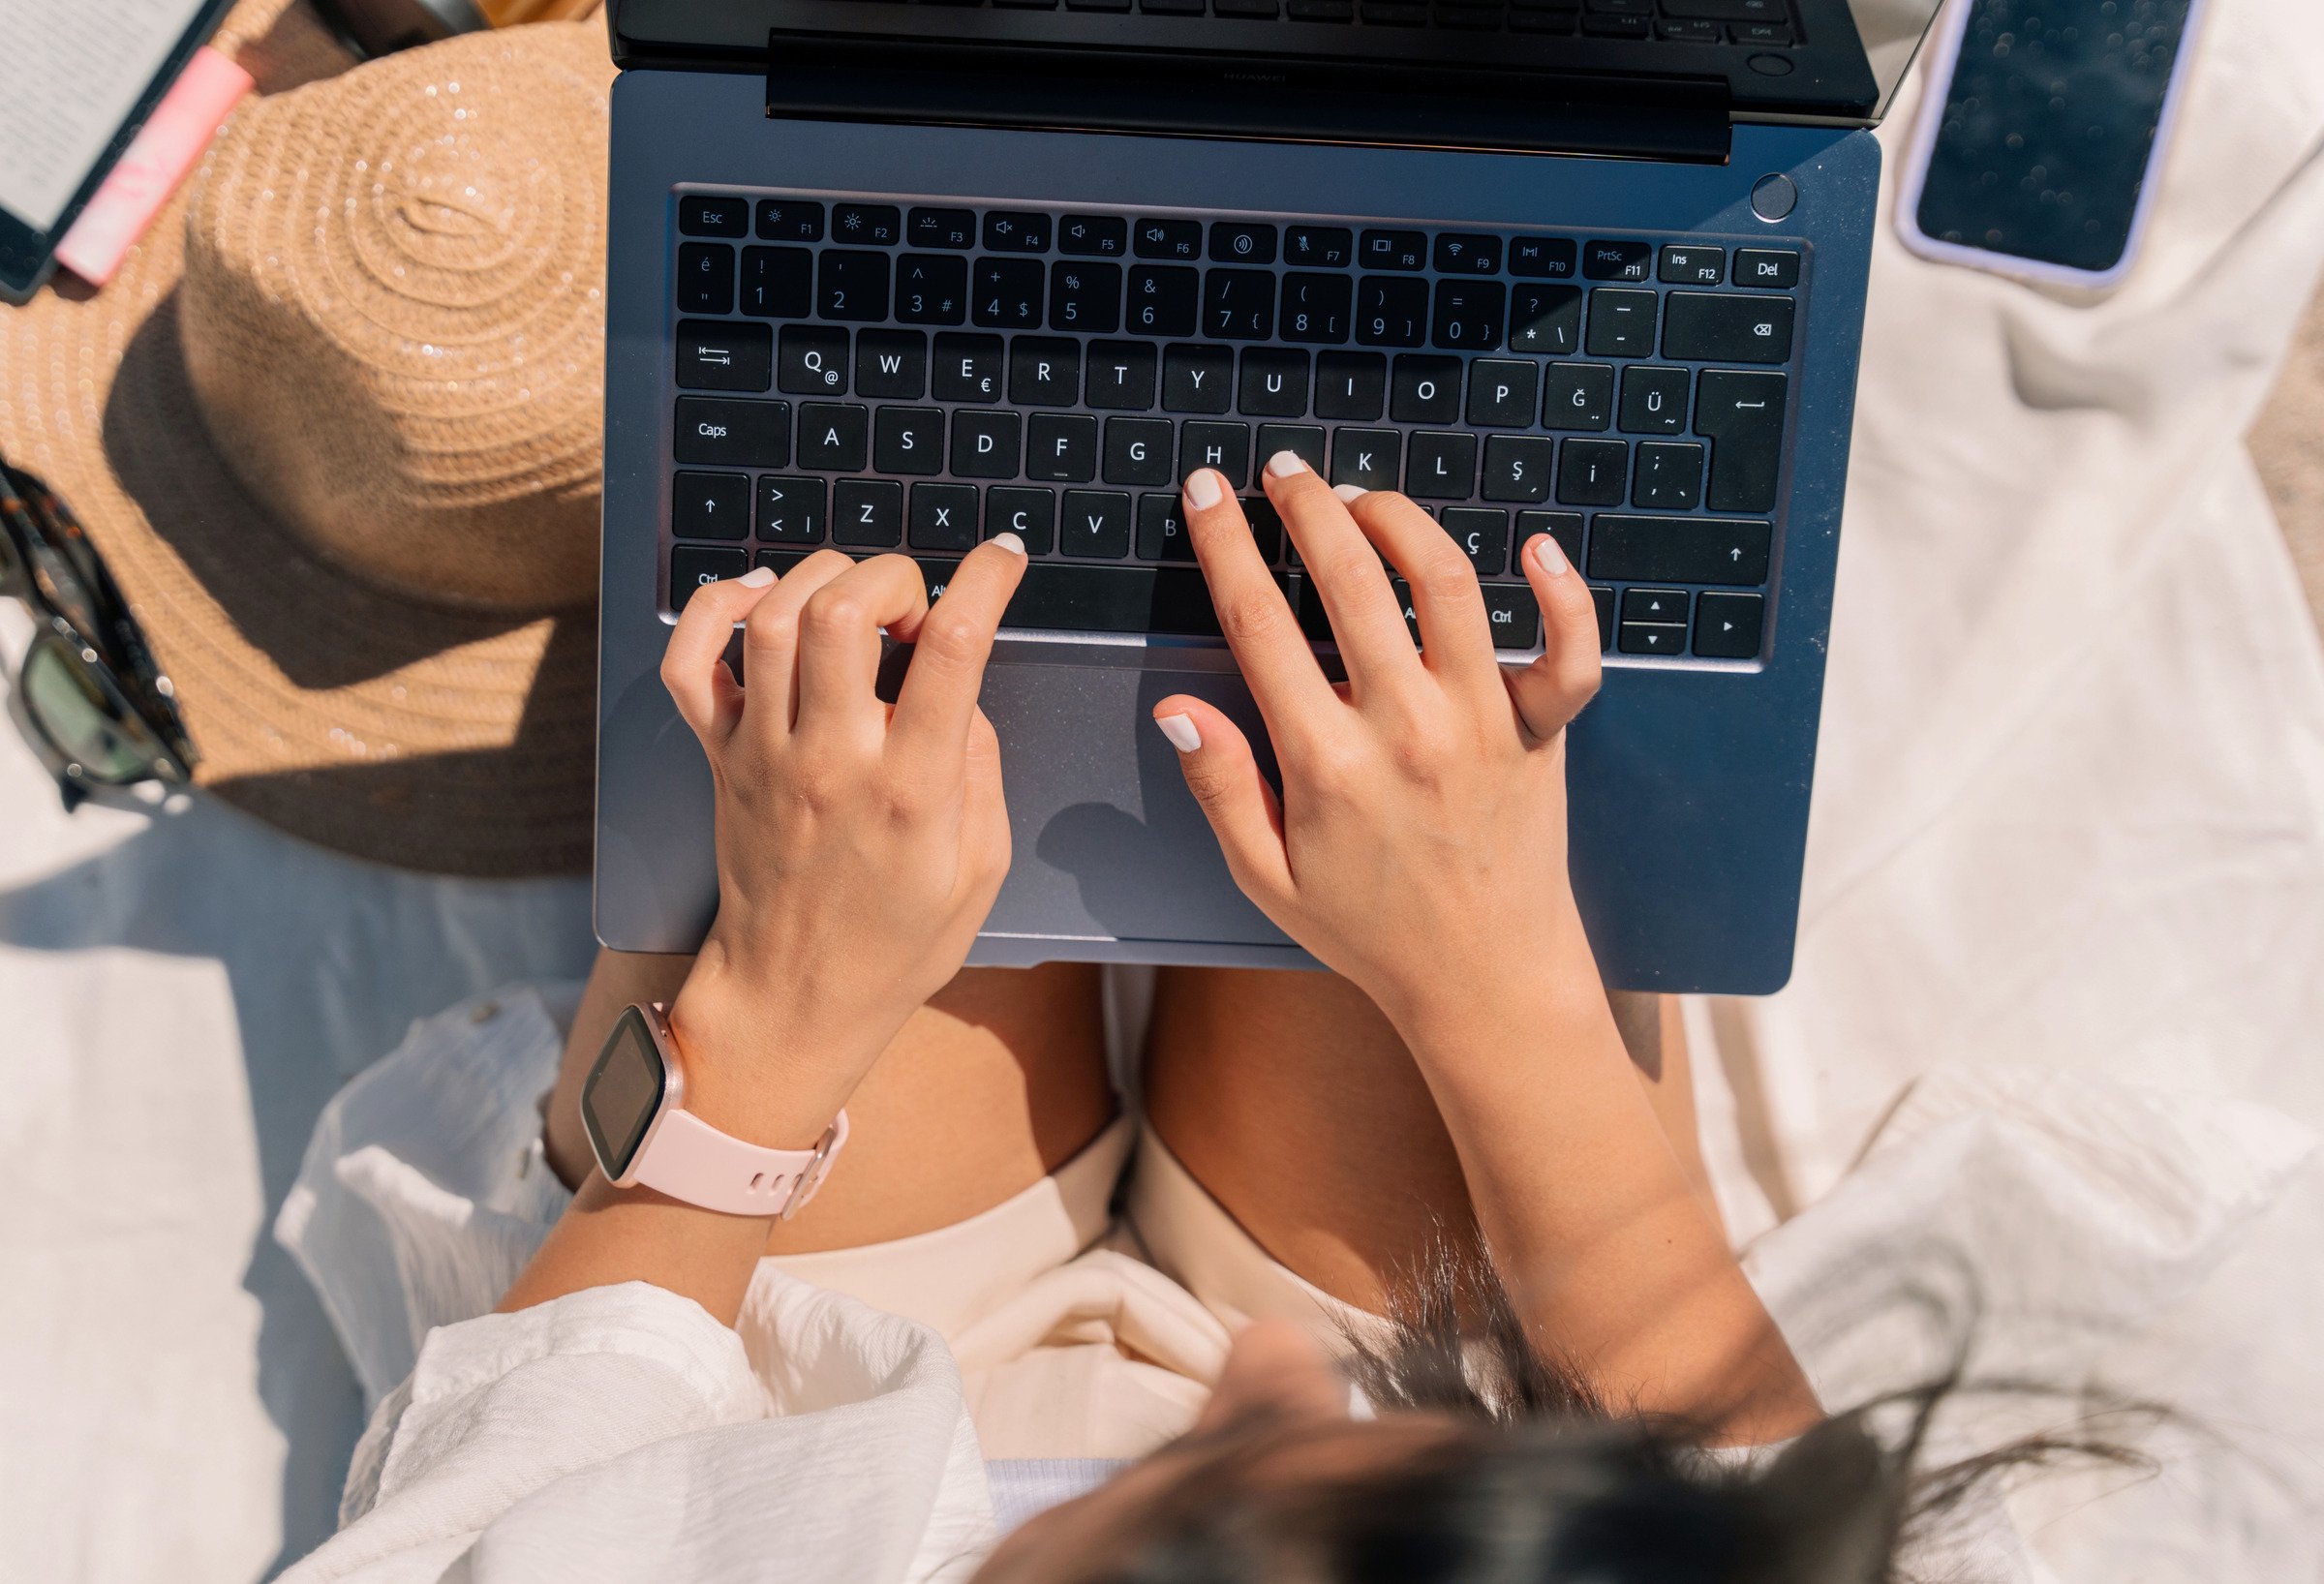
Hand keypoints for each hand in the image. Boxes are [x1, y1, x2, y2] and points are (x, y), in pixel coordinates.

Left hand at [655, 540, 1027, 1148]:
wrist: (793, 997)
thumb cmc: (897, 943)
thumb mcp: (981, 869)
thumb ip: (980, 769)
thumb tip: (962, 689)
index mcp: (911, 791)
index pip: (953, 651)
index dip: (985, 583)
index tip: (1002, 558)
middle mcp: (831, 761)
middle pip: (843, 614)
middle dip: (893, 575)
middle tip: (915, 604)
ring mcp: (764, 754)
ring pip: (773, 619)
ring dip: (821, 578)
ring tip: (856, 602)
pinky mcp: (720, 757)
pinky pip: (691, 661)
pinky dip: (715, 606)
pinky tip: (757, 595)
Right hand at [1153, 454, 1601, 1039]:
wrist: (1485, 982)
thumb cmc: (1372, 932)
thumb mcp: (1267, 877)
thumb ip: (1221, 787)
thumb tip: (1178, 708)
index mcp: (1326, 764)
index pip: (1259, 623)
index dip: (1224, 545)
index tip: (1207, 497)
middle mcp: (1406, 729)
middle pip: (1347, 579)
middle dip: (1304, 506)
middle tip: (1280, 472)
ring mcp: (1482, 725)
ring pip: (1445, 585)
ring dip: (1399, 520)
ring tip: (1363, 498)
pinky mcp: (1542, 734)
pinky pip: (1568, 653)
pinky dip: (1563, 594)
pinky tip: (1535, 547)